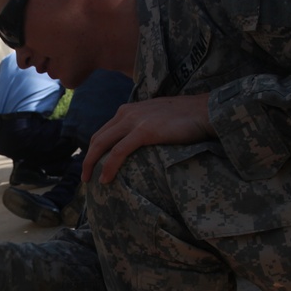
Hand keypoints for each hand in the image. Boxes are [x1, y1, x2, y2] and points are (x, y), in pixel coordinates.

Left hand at [82, 93, 214, 183]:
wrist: (205, 111)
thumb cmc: (187, 117)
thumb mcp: (157, 117)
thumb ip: (144, 126)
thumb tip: (138, 144)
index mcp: (128, 110)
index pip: (103, 131)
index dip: (93, 149)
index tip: (91, 164)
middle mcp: (127, 113)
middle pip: (98, 138)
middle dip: (87, 158)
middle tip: (85, 177)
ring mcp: (135, 121)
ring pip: (103, 144)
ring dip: (92, 163)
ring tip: (89, 181)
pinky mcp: (144, 131)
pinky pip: (118, 152)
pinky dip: (109, 166)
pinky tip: (105, 179)